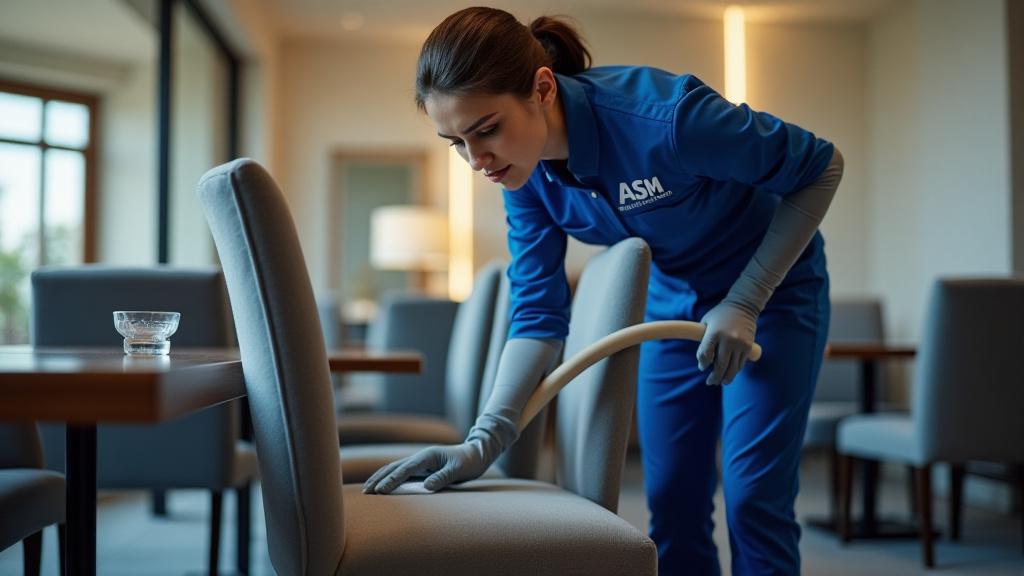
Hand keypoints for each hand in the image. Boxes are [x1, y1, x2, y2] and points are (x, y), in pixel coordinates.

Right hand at [362, 441, 489, 494]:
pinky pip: (401, 472)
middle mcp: (420, 457)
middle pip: (394, 467)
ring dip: (380, 478)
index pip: (405, 470)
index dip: (392, 480)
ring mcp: (419, 462)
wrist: (475, 454)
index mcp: (427, 456)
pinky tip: (382, 486)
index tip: (380, 490)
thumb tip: (426, 487)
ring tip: (368, 489)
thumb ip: (443, 478)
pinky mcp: (421, 467)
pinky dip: (389, 478)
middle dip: (379, 479)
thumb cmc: (468, 462)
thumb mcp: (458, 471)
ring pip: (394, 469)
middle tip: (366, 492)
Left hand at [697, 300, 757, 385]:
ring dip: (725, 378)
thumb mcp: (707, 322)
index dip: (703, 364)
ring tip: (720, 382)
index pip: (705, 354)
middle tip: (710, 382)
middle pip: (720, 365)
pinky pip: (741, 364)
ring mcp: (740, 344)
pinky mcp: (748, 347)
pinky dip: (735, 370)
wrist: (743, 306)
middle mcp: (728, 339)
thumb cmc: (720, 315)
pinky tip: (729, 373)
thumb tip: (703, 361)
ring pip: (732, 368)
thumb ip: (704, 340)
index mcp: (714, 332)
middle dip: (714, 377)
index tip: (702, 367)